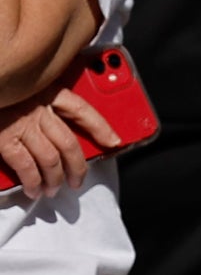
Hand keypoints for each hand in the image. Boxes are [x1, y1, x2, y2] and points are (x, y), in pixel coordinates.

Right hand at [0, 85, 117, 199]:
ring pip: (51, 158)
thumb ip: (38, 98)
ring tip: (55, 190)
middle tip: (78, 181)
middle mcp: (38, 107)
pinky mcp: (5, 137)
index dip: (101, 127)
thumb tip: (57, 121)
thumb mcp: (20, 85)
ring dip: (56, 178)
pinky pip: (26, 165)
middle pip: (69, 142)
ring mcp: (22, 124)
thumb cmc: (0, 83)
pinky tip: (34, 189)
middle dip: (78, 166)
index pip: (82, 110)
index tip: (114, 141)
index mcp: (45, 90)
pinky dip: (32, 181)